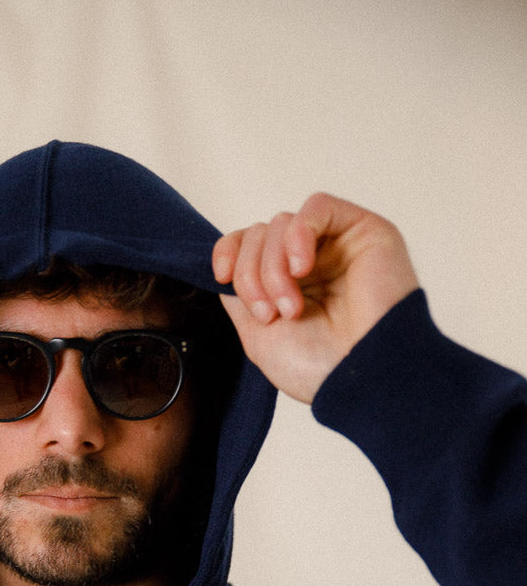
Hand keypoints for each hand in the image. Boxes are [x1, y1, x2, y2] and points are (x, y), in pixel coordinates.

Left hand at [212, 193, 419, 403]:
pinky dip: (298, 234)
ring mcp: (336, 245)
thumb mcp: (257, 335)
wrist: (362, 378)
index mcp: (287, 285)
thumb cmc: (318, 368)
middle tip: (269, 315)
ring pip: (281, 223)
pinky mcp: (363, 231)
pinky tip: (302, 268)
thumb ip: (239, 295)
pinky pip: (317, 207)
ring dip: (273, 266)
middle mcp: (311, 262)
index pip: (247, 244)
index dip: (228, 251)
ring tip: (291, 307)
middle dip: (251, 274)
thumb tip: (225, 263)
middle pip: (259, 234)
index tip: (222, 276)